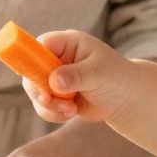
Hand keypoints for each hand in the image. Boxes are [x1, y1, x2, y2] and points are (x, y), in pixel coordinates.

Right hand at [20, 30, 136, 126]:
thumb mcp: (99, 72)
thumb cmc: (116, 77)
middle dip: (38, 89)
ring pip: (36, 92)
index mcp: (67, 43)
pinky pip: (43, 107)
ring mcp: (54, 78)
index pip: (40, 45)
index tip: (33, 76)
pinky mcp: (56, 96)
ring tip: (71, 110)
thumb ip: (77, 75)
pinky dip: (53, 114)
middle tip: (47, 100)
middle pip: (31, 70)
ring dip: (49, 106)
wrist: (126, 98)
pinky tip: (71, 113)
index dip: (31, 58)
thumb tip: (55, 82)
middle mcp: (57, 59)